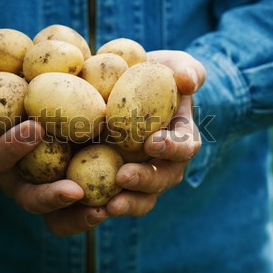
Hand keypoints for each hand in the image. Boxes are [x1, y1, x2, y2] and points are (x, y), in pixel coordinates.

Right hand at [0, 63, 107, 235]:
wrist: (46, 104)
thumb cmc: (16, 93)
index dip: (12, 146)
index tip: (35, 127)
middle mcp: (21, 181)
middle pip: (29, 199)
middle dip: (48, 196)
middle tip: (74, 191)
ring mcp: (47, 192)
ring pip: (56, 218)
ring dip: (77, 217)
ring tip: (101, 210)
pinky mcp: (72, 195)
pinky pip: (80, 214)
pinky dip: (94, 213)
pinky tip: (116, 205)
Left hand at [105, 50, 205, 216]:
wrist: (123, 91)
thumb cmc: (151, 76)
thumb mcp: (170, 65)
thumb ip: (185, 69)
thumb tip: (189, 80)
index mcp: (181, 138)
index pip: (185, 146)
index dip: (173, 147)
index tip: (152, 141)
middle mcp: (165, 164)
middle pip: (162, 179)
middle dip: (145, 181)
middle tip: (123, 177)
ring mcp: (142, 176)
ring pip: (141, 199)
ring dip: (126, 204)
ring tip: (106, 207)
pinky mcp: (116, 184)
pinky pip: (112, 200)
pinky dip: (100, 207)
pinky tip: (83, 207)